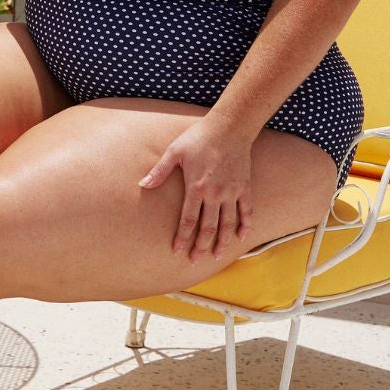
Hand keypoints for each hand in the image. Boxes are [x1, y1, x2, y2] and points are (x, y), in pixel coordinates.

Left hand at [140, 119, 255, 260]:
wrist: (229, 128)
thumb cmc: (199, 138)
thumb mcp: (174, 152)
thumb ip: (159, 171)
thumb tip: (142, 185)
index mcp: (196, 188)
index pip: (188, 220)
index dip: (182, 238)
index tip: (177, 251)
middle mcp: (215, 194)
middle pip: (208, 227)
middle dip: (201, 246)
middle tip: (196, 261)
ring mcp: (231, 192)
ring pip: (227, 223)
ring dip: (222, 241)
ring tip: (217, 255)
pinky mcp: (244, 187)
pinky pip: (246, 211)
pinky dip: (245, 225)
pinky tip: (241, 237)